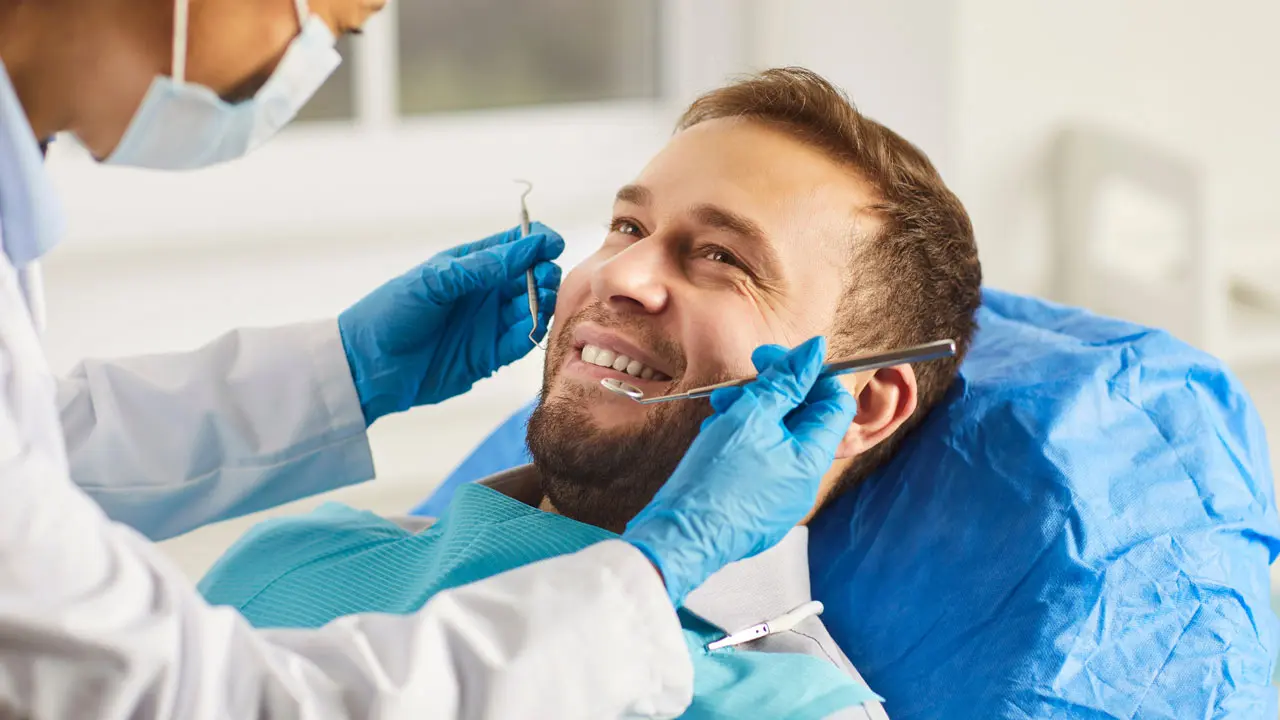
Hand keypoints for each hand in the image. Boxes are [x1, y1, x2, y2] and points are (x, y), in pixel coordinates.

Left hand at [338, 223, 563, 424]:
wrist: (368, 367)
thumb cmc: (390, 313)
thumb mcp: (432, 282)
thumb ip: (479, 267)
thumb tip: (524, 248)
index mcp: (468, 265)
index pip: (512, 245)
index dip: (535, 241)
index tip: (552, 243)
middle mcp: (483, 292)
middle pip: (530, 276)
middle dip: (544, 273)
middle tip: (544, 277)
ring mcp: (487, 324)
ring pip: (531, 308)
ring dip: (543, 303)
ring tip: (542, 302)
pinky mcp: (488, 356)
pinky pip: (520, 342)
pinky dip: (532, 333)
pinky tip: (534, 327)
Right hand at [621, 336, 856, 605]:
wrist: (681, 535)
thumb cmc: (714, 479)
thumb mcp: (749, 416)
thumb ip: (785, 381)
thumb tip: (815, 352)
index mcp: (812, 458)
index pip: (835, 402)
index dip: (809, 375)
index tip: (776, 361)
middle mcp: (805, 481)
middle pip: (803, 420)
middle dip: (771, 394)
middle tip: (739, 386)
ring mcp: (783, 497)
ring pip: (778, 440)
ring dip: (752, 415)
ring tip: (720, 411)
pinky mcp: (760, 507)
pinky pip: (762, 463)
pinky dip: (743, 443)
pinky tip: (716, 437)